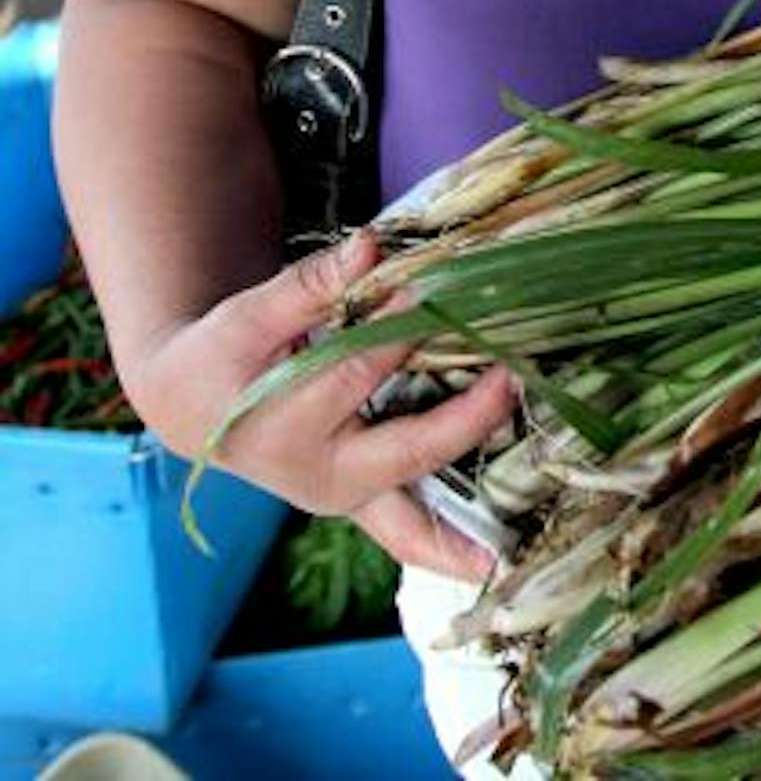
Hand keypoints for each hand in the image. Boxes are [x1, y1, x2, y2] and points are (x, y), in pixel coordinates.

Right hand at [126, 230, 515, 580]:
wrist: (192, 406)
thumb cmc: (224, 354)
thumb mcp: (249, 316)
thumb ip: (310, 284)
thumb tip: (370, 247)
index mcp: (281, 425)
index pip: (354, 372)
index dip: (399, 329)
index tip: (441, 292)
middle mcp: (317, 475)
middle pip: (404, 451)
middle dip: (464, 420)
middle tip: (512, 380)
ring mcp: (344, 498)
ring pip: (409, 525)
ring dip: (465, 527)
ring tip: (516, 537)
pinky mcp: (364, 502)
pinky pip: (408, 537)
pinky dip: (448, 550)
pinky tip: (493, 564)